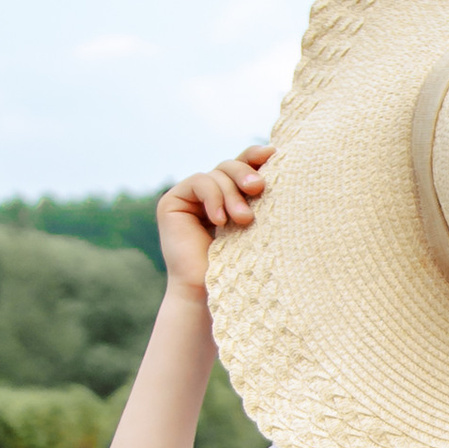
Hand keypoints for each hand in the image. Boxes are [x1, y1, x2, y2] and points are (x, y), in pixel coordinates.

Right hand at [156, 143, 269, 290]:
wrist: (210, 294)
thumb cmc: (241, 266)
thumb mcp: (257, 223)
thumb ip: (258, 194)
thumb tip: (276, 154)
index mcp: (232, 197)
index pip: (244, 167)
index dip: (256, 156)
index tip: (275, 154)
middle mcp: (211, 194)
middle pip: (230, 165)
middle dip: (245, 174)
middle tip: (259, 189)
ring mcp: (190, 197)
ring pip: (217, 173)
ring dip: (232, 194)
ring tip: (245, 220)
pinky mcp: (172, 202)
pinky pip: (199, 182)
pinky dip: (213, 197)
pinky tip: (220, 221)